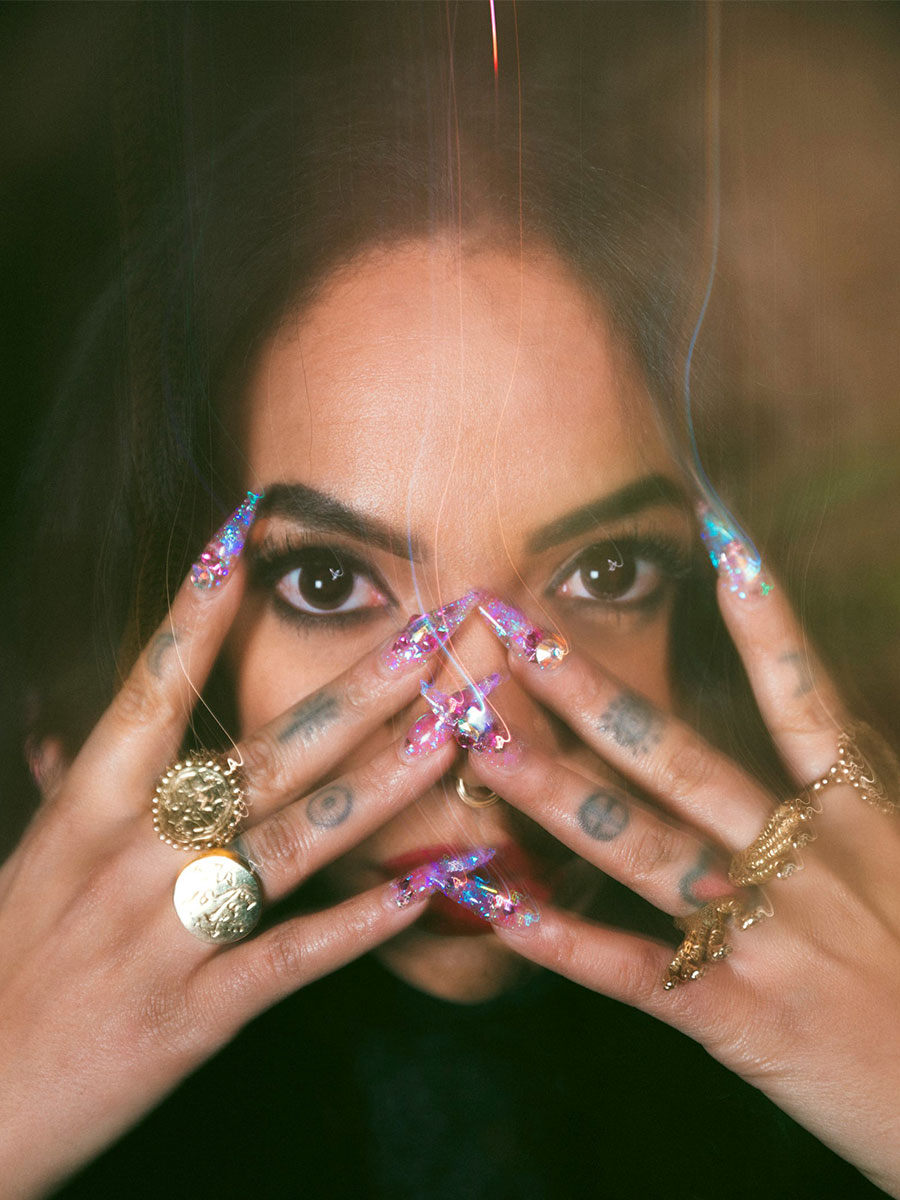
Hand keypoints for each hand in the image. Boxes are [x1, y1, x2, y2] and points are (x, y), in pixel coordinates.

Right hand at [0, 505, 460, 1197]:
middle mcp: (132, 859)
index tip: (246, 532)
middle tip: (431, 628)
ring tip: (458, 727)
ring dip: (386, 781)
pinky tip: (431, 883)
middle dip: (355, 687)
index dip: (197, 609)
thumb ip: (70, 793)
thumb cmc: (4, 968)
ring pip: (295, 840)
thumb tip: (72, 737)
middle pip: (259, 752)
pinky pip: (294, 958)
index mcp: (84, 812)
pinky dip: (364, 921)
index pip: (149, 688)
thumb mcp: (30, 865)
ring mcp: (167, 935)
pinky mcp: (195, 1015)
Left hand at [469, 533, 899, 1195]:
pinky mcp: (733, 1015)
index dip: (765, 614)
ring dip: (551, 790)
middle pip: (681, 758)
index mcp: (860, 817)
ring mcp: (762, 936)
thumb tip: (832, 723)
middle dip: (591, 691)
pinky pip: (629, 970)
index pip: (805, 696)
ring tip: (479, 740)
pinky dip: (557, 937)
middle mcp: (803, 862)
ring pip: (637, 847)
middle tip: (516, 631)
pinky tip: (490, 900)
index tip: (717, 531)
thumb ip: (865, 787)